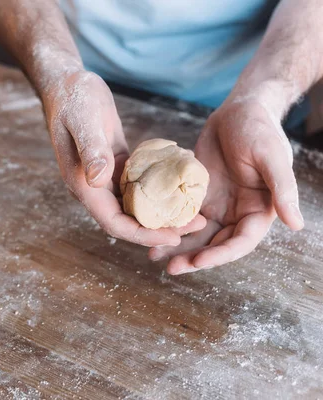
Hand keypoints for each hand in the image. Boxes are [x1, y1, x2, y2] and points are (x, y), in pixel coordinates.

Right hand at [42, 70, 205, 245]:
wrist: (66, 83)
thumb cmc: (73, 99)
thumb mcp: (83, 120)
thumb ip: (91, 149)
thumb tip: (99, 180)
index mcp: (83, 184)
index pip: (114, 223)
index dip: (142, 235)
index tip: (172, 237)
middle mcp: (93, 187)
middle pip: (127, 221)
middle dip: (159, 229)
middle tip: (196, 226)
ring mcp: (103, 178)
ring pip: (134, 207)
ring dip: (161, 213)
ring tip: (193, 212)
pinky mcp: (114, 164)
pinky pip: (137, 187)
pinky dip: (157, 192)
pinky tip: (180, 188)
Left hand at [149, 99, 304, 273]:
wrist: (237, 111)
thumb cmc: (259, 130)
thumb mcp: (271, 157)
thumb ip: (283, 190)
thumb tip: (297, 224)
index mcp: (259, 212)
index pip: (240, 242)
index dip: (220, 255)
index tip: (198, 262)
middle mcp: (237, 214)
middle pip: (215, 245)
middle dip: (193, 258)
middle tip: (170, 268)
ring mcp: (216, 206)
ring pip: (196, 236)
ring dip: (177, 248)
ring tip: (154, 257)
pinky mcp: (197, 196)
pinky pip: (182, 216)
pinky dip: (169, 226)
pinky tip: (149, 232)